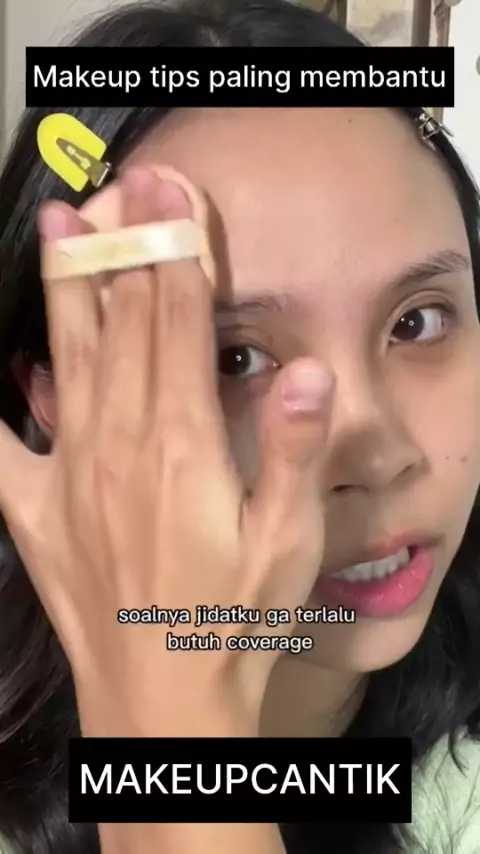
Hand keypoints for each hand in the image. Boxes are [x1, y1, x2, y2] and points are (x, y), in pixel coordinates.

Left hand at [0, 166, 333, 736]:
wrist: (161, 704)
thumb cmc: (231, 623)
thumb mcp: (285, 545)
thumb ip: (290, 453)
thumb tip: (302, 372)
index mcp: (179, 446)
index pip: (175, 324)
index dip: (174, 250)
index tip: (171, 191)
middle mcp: (114, 446)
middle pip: (120, 325)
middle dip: (125, 247)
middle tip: (124, 184)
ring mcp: (65, 475)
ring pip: (68, 359)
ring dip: (67, 288)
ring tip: (61, 227)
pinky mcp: (34, 511)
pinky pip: (2, 441)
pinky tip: (1, 359)